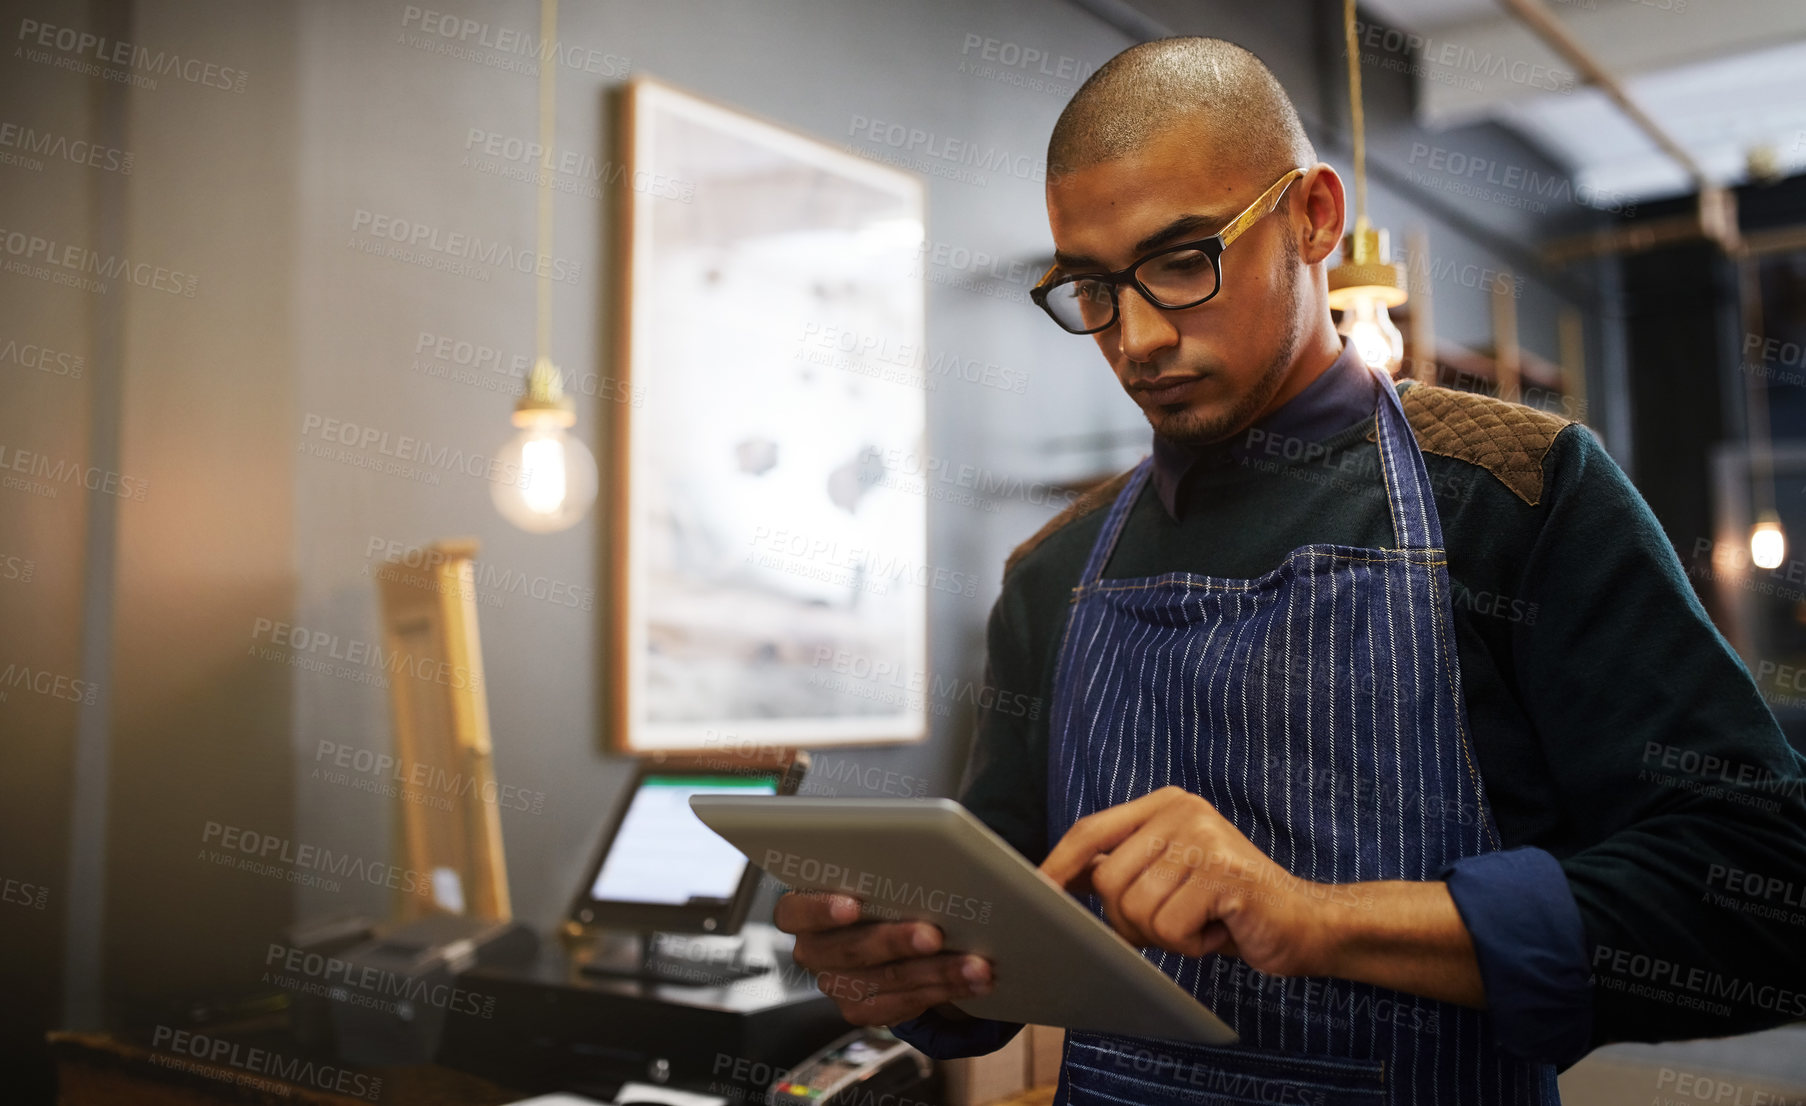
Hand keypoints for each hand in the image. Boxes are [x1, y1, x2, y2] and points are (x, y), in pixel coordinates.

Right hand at [774, 890, 994, 1025]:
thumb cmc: (878, 889)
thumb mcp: (871, 872)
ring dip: (939, 971)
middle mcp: (813, 950)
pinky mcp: (861, 1011)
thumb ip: (880, 869)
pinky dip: (945, 990)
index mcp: (801, 910)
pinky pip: (904, 1006)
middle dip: (898, 941)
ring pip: (889, 980)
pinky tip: (973, 980)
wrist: (884, 932)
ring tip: (976, 963)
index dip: (820, 909)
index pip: (794, 910)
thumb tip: (925, 859)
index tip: (853, 905)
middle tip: (934, 934)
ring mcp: (835, 985)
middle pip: (852, 950)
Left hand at [1039, 785, 1355, 977]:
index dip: (1059, 864)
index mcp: (1165, 805)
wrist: (1305, 923)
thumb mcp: (1168, 875)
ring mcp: (1205, 839)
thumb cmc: (1228, 905)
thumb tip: (1056, 877)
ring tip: (1201, 922)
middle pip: (1108, 882)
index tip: (1036, 892)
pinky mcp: (1224, 874)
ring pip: (1137, 910)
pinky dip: (1192, 944)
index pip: (1091, 830)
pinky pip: (1171, 927)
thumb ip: (1122, 867)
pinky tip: (1219, 930)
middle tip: (1175, 922)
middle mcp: (1184, 811)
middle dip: (1132, 921)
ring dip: (1166, 935)